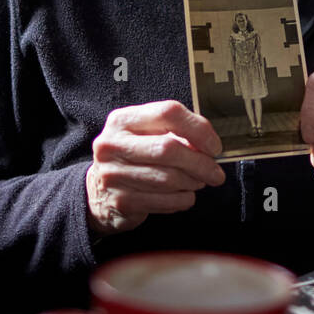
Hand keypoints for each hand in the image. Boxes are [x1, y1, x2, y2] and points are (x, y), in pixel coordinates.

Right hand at [85, 100, 225, 235]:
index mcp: (123, 120)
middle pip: (169, 149)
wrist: (98, 192)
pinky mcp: (121, 201)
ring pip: (169, 178)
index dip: (199, 129)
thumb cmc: (133, 159)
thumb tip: (209, 145)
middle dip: (201, 163)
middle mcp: (113, 144)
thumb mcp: (147, 136)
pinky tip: (184, 196)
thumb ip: (175, 134)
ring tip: (199, 182)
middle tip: (215, 172)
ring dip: (193, 182)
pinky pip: (165, 201)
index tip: (214, 146)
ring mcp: (114, 174)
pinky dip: (183, 200)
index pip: (168, 112)